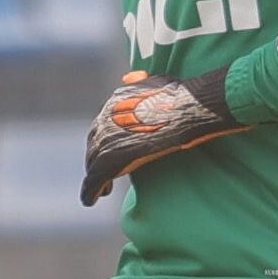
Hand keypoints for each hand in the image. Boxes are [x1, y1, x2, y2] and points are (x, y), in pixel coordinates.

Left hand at [80, 67, 243, 204]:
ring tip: (102, 191)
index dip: (104, 141)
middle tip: (103, 175)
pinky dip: (90, 192)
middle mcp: (105, 118)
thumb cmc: (181, 96)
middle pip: (94, 143)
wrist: (187, 110)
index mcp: (115, 101)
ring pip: (92, 163)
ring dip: (95, 178)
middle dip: (96, 159)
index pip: (102, 124)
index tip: (110, 152)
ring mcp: (106, 139)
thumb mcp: (156, 81)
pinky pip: (94, 179)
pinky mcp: (110, 160)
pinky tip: (91, 201)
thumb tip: (127, 77)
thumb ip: (139, 83)